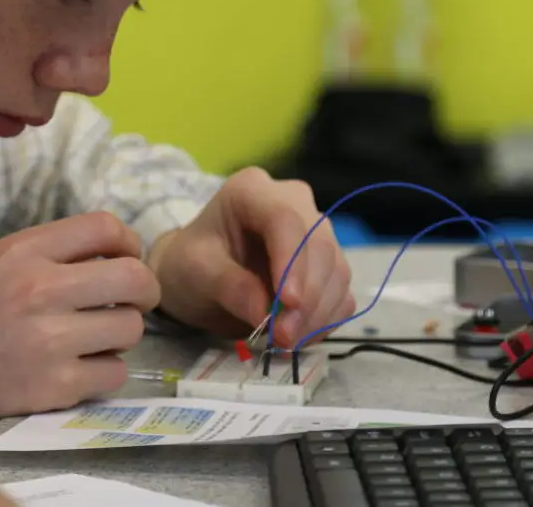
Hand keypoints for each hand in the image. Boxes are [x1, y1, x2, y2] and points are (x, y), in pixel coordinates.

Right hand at [0, 211, 159, 443]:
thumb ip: (54, 250)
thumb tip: (119, 247)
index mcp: (24, 252)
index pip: (105, 226)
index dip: (128, 242)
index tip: (126, 258)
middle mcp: (40, 290)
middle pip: (133, 277)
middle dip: (145, 290)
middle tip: (135, 300)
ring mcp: (50, 341)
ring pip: (131, 328)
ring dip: (122, 334)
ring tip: (96, 338)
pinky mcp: (56, 386)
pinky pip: (116, 372)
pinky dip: (106, 372)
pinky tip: (82, 367)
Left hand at [147, 167, 355, 350]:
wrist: (200, 275)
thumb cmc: (191, 264)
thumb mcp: (195, 272)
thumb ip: (229, 287)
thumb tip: (265, 314)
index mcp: (252, 190)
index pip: (284, 218)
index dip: (292, 260)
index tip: (288, 303)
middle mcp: (294, 202)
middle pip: (319, 245)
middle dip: (306, 297)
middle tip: (283, 337)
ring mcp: (316, 232)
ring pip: (336, 271)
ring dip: (317, 314)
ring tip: (285, 342)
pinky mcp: (327, 265)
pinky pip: (341, 292)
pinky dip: (325, 319)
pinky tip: (299, 336)